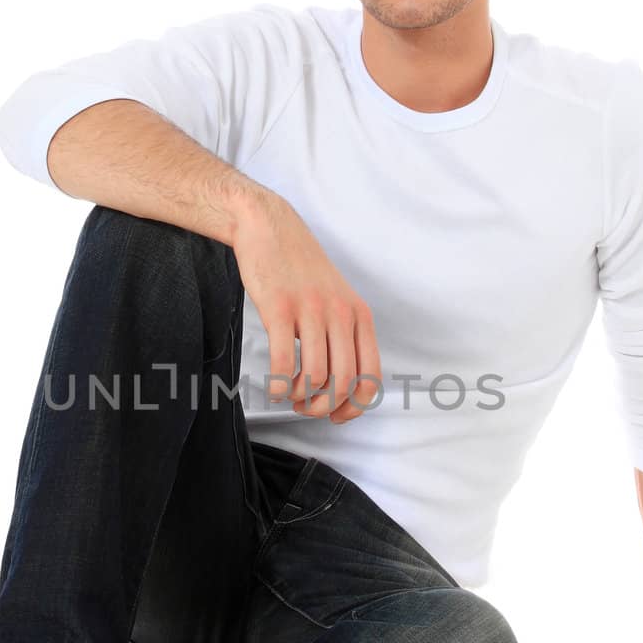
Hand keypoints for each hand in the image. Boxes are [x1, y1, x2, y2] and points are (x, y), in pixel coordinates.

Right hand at [231, 190, 380, 421]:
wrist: (270, 228)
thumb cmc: (300, 269)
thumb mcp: (337, 299)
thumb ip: (345, 335)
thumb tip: (340, 384)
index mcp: (359, 315)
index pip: (371, 376)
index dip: (355, 406)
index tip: (336, 415)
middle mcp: (340, 314)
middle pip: (344, 382)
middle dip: (324, 407)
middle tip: (306, 407)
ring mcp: (311, 310)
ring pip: (315, 376)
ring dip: (300, 397)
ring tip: (289, 394)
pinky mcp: (279, 308)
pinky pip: (283, 362)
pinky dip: (278, 385)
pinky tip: (273, 386)